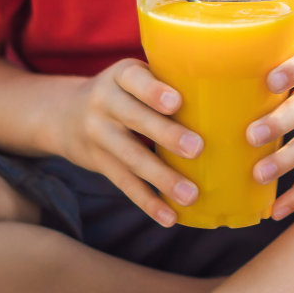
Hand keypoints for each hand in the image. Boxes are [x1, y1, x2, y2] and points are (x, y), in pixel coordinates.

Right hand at [52, 58, 202, 227]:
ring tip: (191, 194)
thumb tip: (230, 93)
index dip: (154, 91)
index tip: (176, 103)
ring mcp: (98, 134)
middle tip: (198, 148)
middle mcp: (105, 102)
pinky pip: (124, 184)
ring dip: (162, 178)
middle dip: (166, 135)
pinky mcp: (99, 163)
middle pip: (135, 119)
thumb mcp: (136, 76)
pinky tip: (169, 217)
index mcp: (121, 75)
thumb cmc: (125, 91)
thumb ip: (168, 79)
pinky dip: (148, 202)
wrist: (63, 114)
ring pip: (131, 157)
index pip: (135, 79)